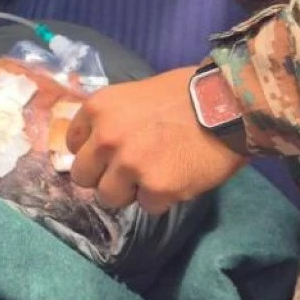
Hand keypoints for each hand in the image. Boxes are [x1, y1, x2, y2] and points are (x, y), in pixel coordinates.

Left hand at [65, 66, 244, 214]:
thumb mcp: (134, 96)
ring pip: (108, 198)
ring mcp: (129, 165)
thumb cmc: (185, 93)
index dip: (92, 153)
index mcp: (98, 108)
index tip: (108, 156)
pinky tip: (178, 177)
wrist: (227, 103)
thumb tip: (102, 146)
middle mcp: (105, 137)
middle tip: (129, 172)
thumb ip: (112, 120)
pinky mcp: (156, 188)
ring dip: (130, 192)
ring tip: (154, 175)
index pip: (73, 145)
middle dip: (104, 177)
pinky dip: (162, 198)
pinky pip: (146, 206)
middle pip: (83, 177)